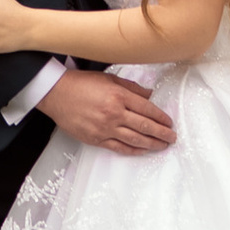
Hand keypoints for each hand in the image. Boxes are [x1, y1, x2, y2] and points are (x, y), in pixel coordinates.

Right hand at [40, 69, 175, 155]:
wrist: (57, 94)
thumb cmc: (82, 83)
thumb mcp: (109, 78)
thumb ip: (131, 87)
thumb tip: (150, 95)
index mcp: (119, 95)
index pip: (147, 109)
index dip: (161, 117)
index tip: (170, 122)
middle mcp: (114, 113)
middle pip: (144, 126)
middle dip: (162, 133)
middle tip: (172, 138)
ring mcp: (105, 128)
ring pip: (135, 140)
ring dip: (151, 144)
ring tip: (162, 146)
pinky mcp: (96, 139)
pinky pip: (119, 147)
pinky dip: (133, 150)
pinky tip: (142, 150)